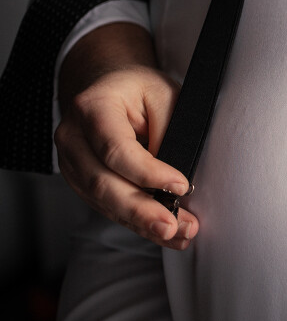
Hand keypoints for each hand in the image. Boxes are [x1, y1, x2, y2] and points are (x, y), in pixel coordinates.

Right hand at [56, 22, 196, 248]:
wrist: (108, 86)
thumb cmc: (140, 89)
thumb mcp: (163, 94)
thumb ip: (168, 131)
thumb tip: (176, 181)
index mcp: (92, 107)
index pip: (116, 148)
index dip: (148, 172)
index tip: (181, 186)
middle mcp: (72, 137)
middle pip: (102, 183)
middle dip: (140, 211)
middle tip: (173, 227)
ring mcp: (71, 162)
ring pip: (103, 201)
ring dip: (142, 223)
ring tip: (179, 234)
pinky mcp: (80, 181)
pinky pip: (106, 206)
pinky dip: (135, 222)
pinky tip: (163, 233)